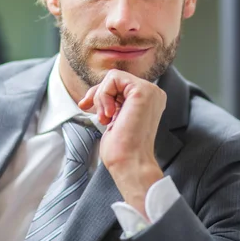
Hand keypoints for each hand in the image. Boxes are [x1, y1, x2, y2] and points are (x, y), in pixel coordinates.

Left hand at [78, 69, 165, 217]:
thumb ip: (112, 101)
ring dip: (101, 97)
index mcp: (149, 99)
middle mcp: (153, 93)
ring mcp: (150, 91)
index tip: (86, 107)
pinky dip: (104, 95)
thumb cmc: (121, 149)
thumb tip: (94, 91)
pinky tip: (110, 114)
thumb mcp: (115, 117)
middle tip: (99, 117)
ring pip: (113, 77)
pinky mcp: (143, 91)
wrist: (130, 163)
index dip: (100, 94)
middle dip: (98, 94)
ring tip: (106, 118)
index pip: (119, 85)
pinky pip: (114, 78)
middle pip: (115, 78)